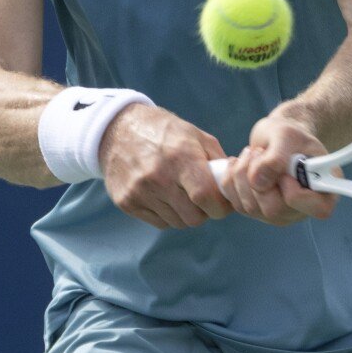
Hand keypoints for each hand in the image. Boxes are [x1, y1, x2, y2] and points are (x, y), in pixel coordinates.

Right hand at [99, 104, 233, 228]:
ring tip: (182, 193)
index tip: (223, 203)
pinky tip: (164, 196)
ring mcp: (140, 191)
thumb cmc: (163, 131)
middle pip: (193, 217)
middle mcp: (159, 176)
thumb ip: (217, 160)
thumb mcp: (194, 135)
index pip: (206, 197)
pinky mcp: (126, 202)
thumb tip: (234, 185)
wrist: (117, 129)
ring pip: (177, 222)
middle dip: (204, 211)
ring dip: (185, 213)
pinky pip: (158, 223)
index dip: (220, 206)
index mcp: (180, 156)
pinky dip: (167, 214)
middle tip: (202, 198)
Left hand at [221, 109, 337, 225]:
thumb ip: (277, 157)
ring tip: (252, 154)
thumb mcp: (287, 135)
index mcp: (325, 192)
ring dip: (242, 175)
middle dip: (259, 177)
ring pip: (251, 207)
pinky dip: (231, 180)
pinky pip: (237, 204)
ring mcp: (280, 214)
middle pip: (274, 210)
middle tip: (260, 153)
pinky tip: (239, 164)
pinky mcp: (259, 212)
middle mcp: (303, 210)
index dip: (295, 191)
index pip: (316, 209)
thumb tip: (257, 181)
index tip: (286, 169)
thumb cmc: (291, 135)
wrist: (279, 137)